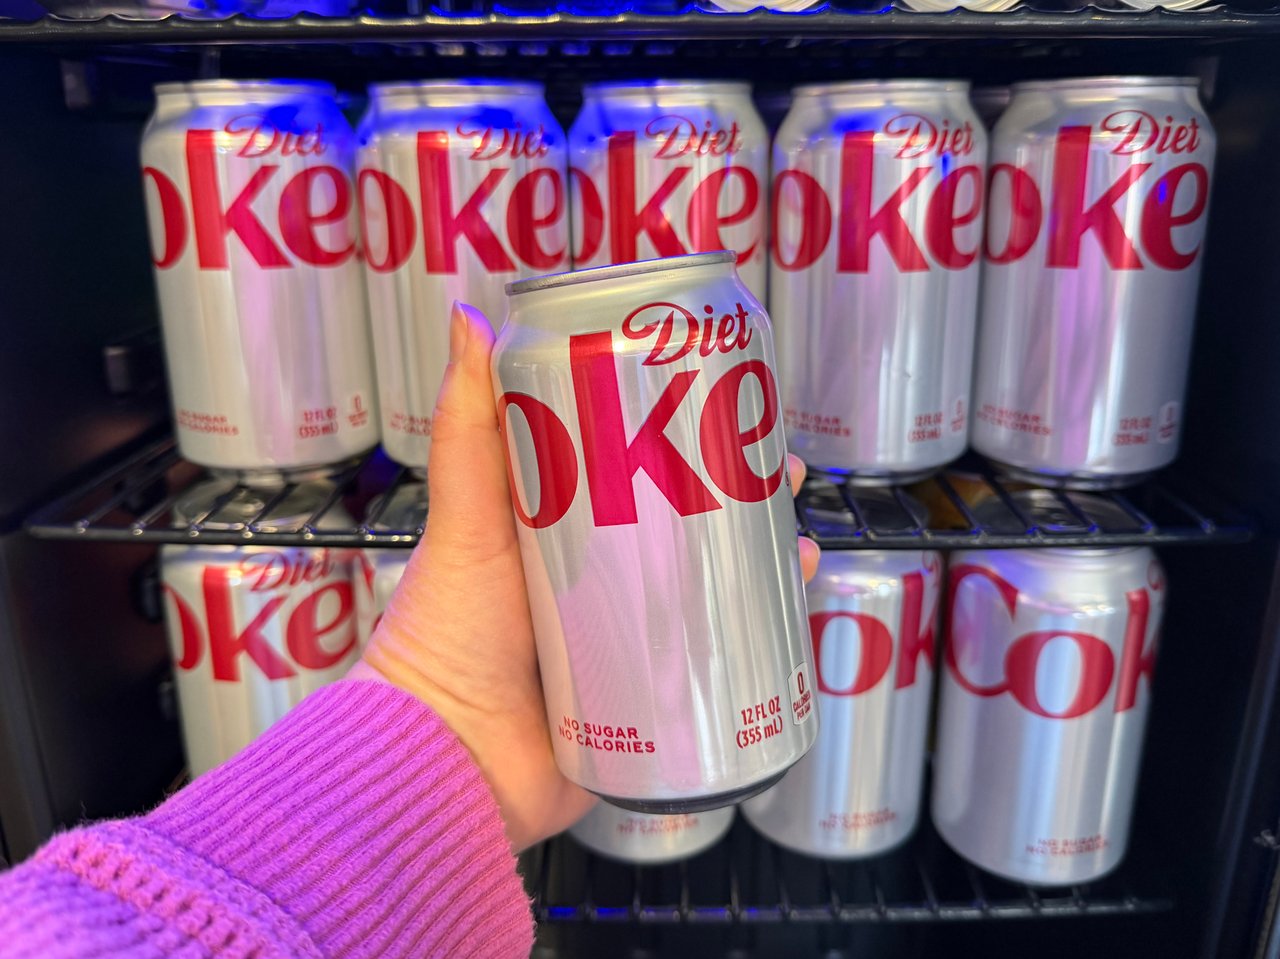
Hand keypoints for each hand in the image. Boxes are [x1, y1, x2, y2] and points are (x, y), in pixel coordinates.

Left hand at [352, 302, 819, 851]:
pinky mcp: (650, 708)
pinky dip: (760, 646)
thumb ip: (466, 427)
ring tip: (798, 545)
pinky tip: (789, 620)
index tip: (729, 406)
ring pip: (714, 595)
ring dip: (765, 567)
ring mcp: (628, 647)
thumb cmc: (440, 641)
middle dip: (743, 500)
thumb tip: (467, 315)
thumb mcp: (464, 522)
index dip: (688, 438)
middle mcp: (599, 586)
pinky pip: (717, 671)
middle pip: (689, 529)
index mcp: (559, 536)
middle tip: (781, 474)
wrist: (442, 767)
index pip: (639, 470)